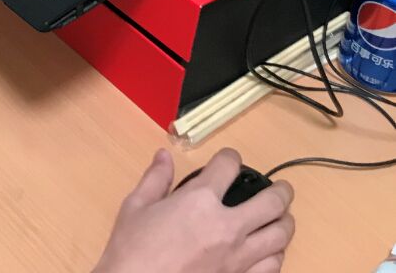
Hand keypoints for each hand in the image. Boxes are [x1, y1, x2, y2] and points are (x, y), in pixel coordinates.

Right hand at [93, 148, 294, 272]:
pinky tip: (270, 252)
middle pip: (271, 202)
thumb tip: (164, 155)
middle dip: (281, 191)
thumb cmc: (132, 248)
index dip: (231, 157)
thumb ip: (155, 179)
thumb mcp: (136, 206)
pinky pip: (273, 266)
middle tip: (283, 189)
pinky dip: (276, 255)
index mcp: (199, 200)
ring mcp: (239, 257)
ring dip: (284, 223)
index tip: (231, 159)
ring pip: (280, 236)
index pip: (228, 166)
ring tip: (282, 218)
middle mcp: (227, 225)